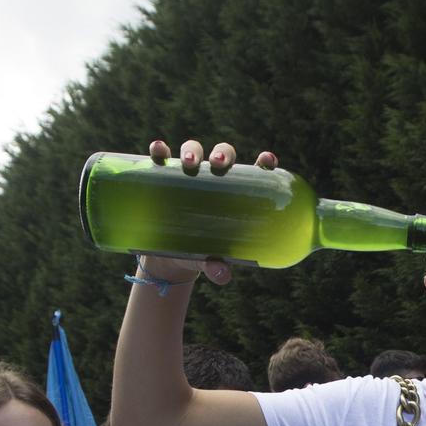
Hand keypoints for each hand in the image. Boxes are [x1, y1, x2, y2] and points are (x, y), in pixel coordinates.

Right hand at [138, 139, 280, 285]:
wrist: (166, 258)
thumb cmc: (198, 254)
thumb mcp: (207, 260)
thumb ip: (216, 267)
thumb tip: (221, 275)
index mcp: (232, 194)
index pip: (253, 172)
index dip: (263, 162)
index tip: (267, 160)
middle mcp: (211, 178)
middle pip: (221, 156)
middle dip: (221, 155)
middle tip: (218, 165)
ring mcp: (187, 176)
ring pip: (193, 150)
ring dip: (192, 150)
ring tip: (189, 163)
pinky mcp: (161, 178)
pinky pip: (160, 158)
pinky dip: (158, 150)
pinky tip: (157, 150)